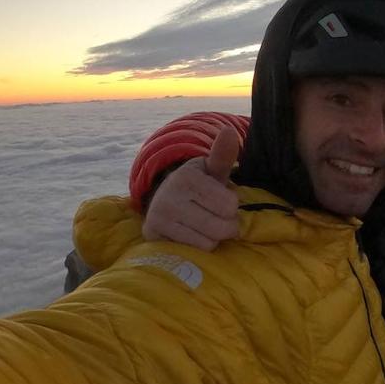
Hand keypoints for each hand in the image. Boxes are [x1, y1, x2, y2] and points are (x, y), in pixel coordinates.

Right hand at [142, 126, 239, 249]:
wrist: (164, 201)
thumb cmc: (198, 187)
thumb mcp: (212, 170)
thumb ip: (223, 155)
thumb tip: (228, 131)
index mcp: (187, 177)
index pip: (230, 205)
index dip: (232, 206)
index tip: (221, 200)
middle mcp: (169, 196)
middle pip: (221, 227)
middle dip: (226, 225)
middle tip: (215, 217)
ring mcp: (159, 217)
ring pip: (209, 243)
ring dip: (212, 238)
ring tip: (202, 225)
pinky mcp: (153, 236)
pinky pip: (193, 253)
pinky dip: (197, 247)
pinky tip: (190, 234)